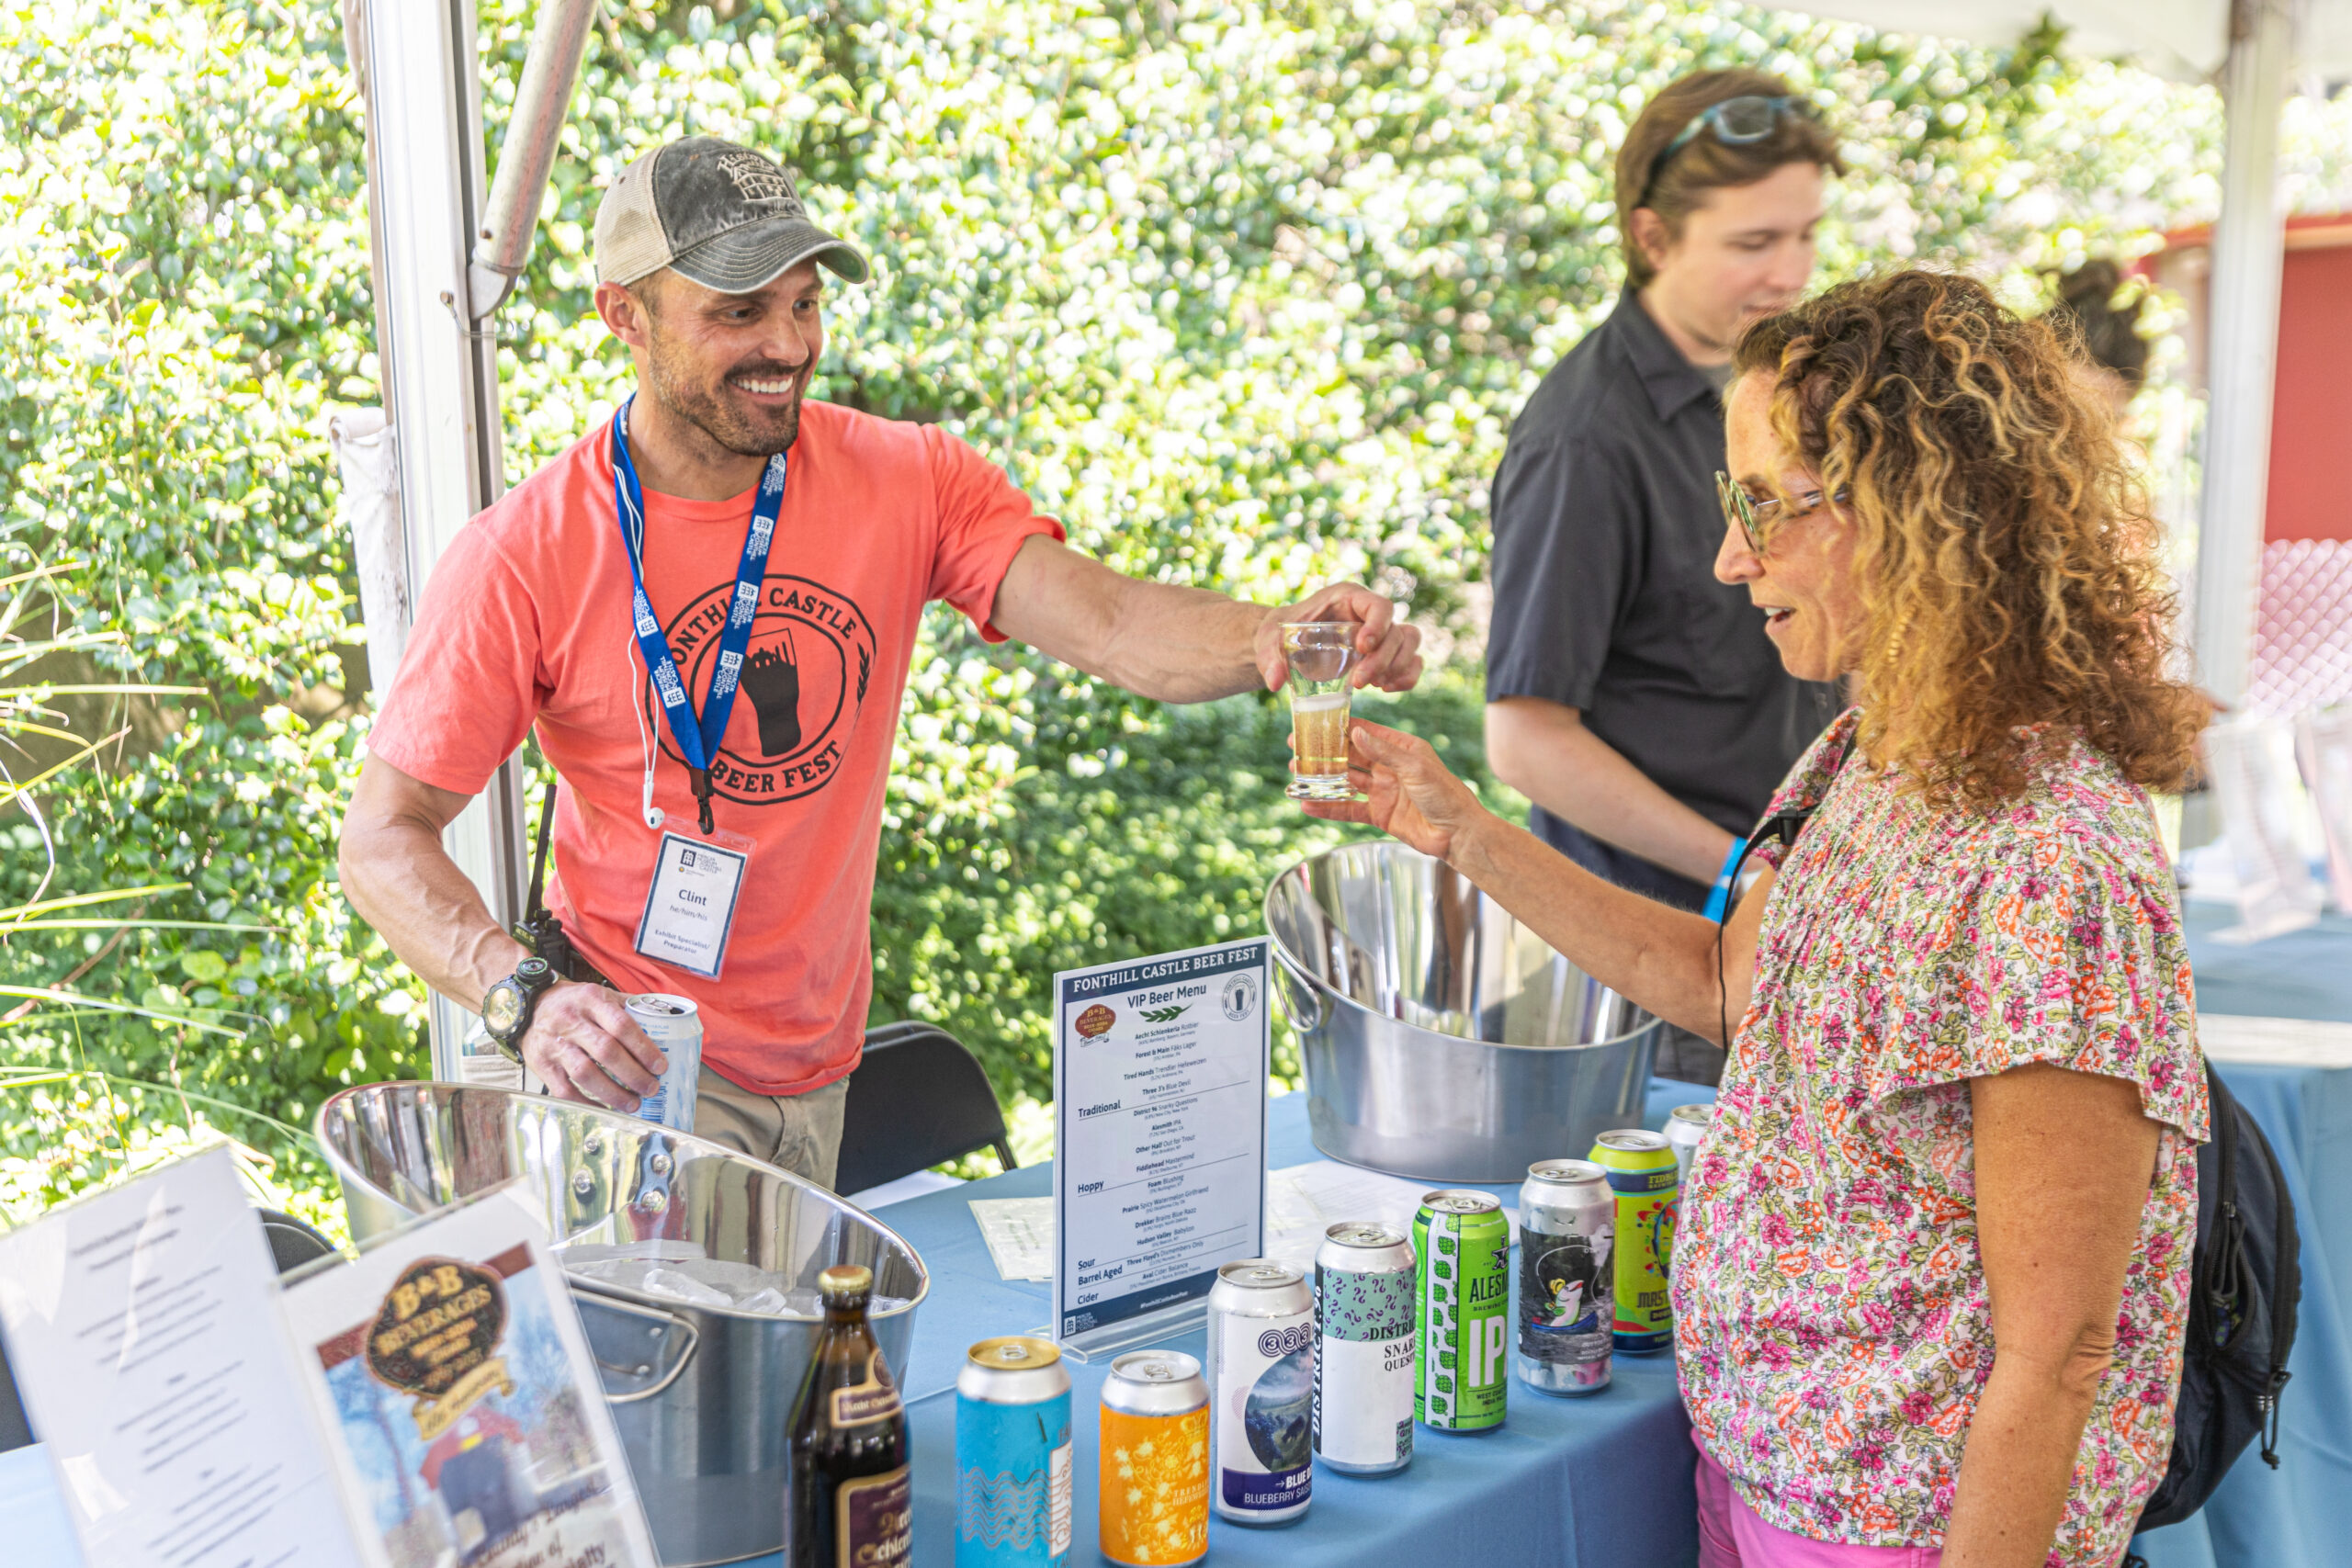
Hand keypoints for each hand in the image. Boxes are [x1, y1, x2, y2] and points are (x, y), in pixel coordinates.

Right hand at [518, 981, 667, 1110]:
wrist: (529, 1006)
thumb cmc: (574, 1003)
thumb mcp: (600, 995)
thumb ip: (629, 1008)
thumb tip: (667, 1020)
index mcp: (592, 1000)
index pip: (622, 1025)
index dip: (643, 1048)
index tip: (660, 1066)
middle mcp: (571, 1021)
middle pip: (606, 1051)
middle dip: (633, 1074)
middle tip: (651, 1088)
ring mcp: (554, 1044)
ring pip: (585, 1072)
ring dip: (613, 1093)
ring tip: (633, 1104)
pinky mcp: (541, 1064)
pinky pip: (564, 1089)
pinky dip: (586, 1102)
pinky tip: (605, 1108)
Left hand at [1256, 583, 1423, 692]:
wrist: (1287, 646)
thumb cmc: (1281, 634)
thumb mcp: (1268, 641)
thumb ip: (1269, 658)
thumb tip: (1276, 681)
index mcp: (1348, 597)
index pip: (1379, 605)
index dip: (1378, 626)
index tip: (1362, 648)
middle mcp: (1369, 612)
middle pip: (1396, 630)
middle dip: (1382, 659)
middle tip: (1358, 683)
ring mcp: (1381, 632)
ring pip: (1410, 643)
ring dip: (1397, 667)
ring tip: (1373, 685)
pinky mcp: (1385, 652)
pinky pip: (1411, 661)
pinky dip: (1406, 677)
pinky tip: (1385, 689)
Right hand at [1297, 719, 1491, 861]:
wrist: (1457, 834)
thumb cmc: (1445, 794)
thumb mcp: (1415, 766)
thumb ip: (1384, 751)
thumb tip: (1355, 733)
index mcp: (1401, 748)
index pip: (1365, 733)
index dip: (1340, 728)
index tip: (1315, 722)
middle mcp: (1389, 767)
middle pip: (1350, 756)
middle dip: (1325, 752)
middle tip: (1297, 748)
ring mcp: (1383, 791)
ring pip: (1346, 782)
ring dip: (1323, 778)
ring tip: (1298, 773)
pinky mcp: (1379, 814)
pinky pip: (1350, 809)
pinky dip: (1329, 807)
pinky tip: (1309, 805)